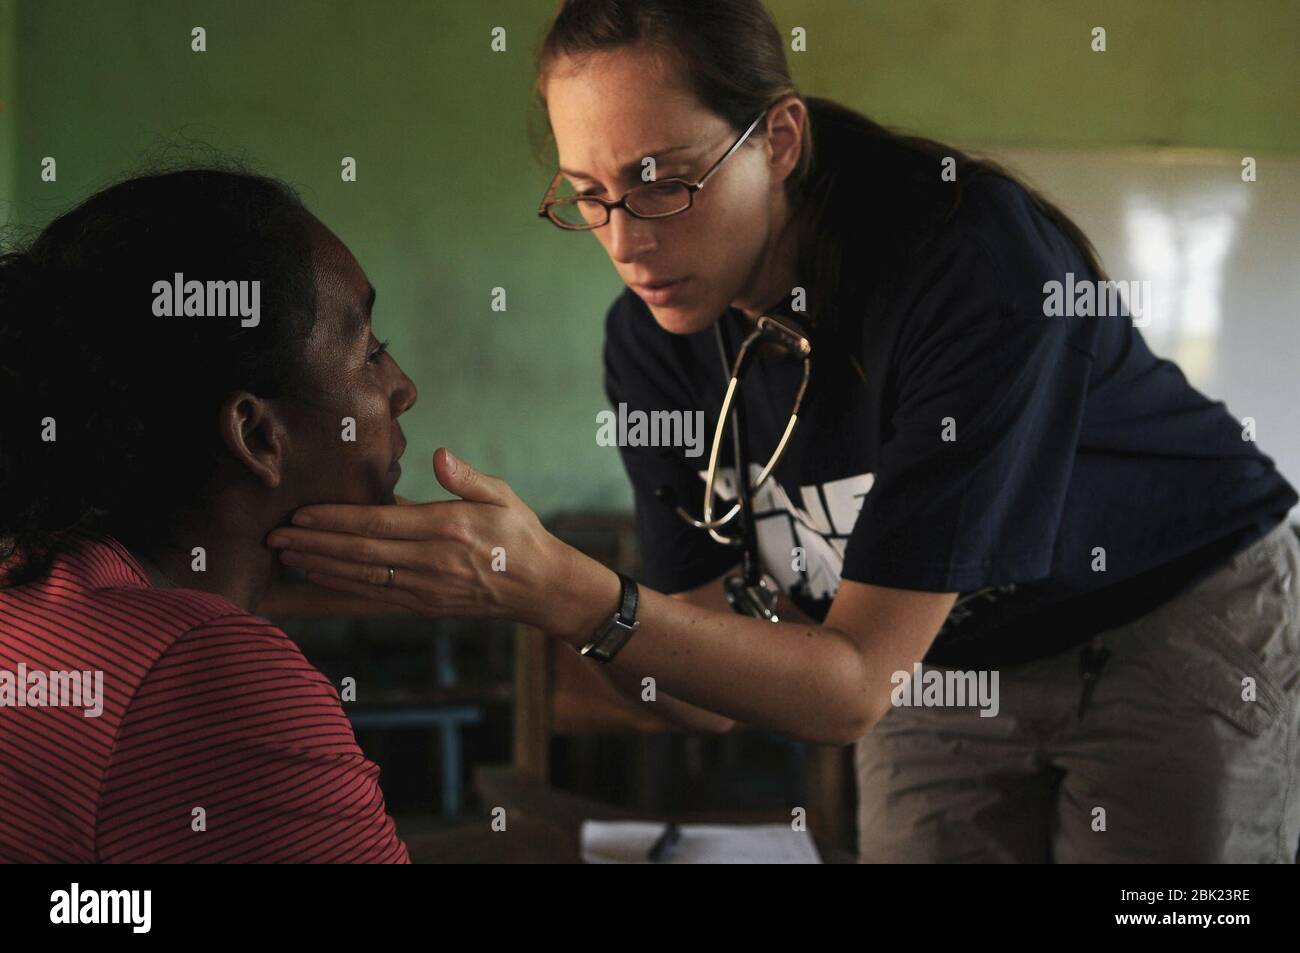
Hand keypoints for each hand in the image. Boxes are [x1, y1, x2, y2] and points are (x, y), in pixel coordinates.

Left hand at [266, 448, 579, 631]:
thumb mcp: (503, 495)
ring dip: (320, 566)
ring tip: (285, 555)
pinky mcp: (424, 604)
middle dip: (314, 543)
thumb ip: (466, 477)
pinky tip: (318, 575)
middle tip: (273, 536)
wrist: (540, 587)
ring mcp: (425, 588)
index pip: (379, 523)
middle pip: (360, 552)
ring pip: (361, 577)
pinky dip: (342, 585)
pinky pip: (374, 594)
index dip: (336, 519)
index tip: (301, 513)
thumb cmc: (519, 534)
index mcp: (446, 528)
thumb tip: (439, 454)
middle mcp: (431, 562)